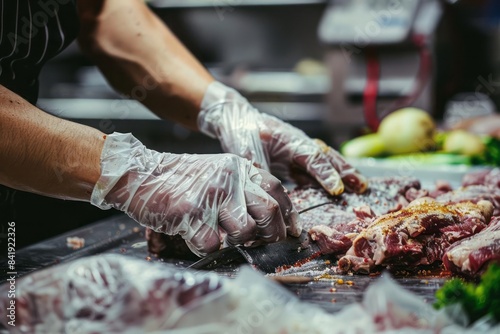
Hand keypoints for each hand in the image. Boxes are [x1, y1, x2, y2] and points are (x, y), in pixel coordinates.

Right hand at [91, 133, 299, 256]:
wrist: (142, 174)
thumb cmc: (181, 178)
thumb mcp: (219, 171)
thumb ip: (243, 188)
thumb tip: (271, 218)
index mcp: (239, 168)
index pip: (276, 190)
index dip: (287, 215)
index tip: (290, 230)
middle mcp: (230, 179)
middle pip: (269, 212)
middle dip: (271, 234)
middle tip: (260, 241)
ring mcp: (211, 196)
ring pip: (246, 231)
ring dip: (239, 242)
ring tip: (225, 238)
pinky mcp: (191, 214)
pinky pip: (212, 244)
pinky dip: (208, 249)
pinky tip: (197, 238)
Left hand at [198, 82, 367, 194]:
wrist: (235, 119)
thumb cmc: (242, 131)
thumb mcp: (246, 151)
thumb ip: (260, 170)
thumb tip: (269, 191)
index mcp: (290, 140)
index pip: (313, 157)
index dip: (325, 174)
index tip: (337, 188)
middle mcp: (299, 145)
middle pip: (328, 157)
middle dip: (346, 171)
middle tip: (362, 186)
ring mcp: (298, 153)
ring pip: (325, 163)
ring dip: (342, 175)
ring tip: (360, 188)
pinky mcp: (293, 162)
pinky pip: (313, 172)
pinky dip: (326, 181)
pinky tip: (336, 193)